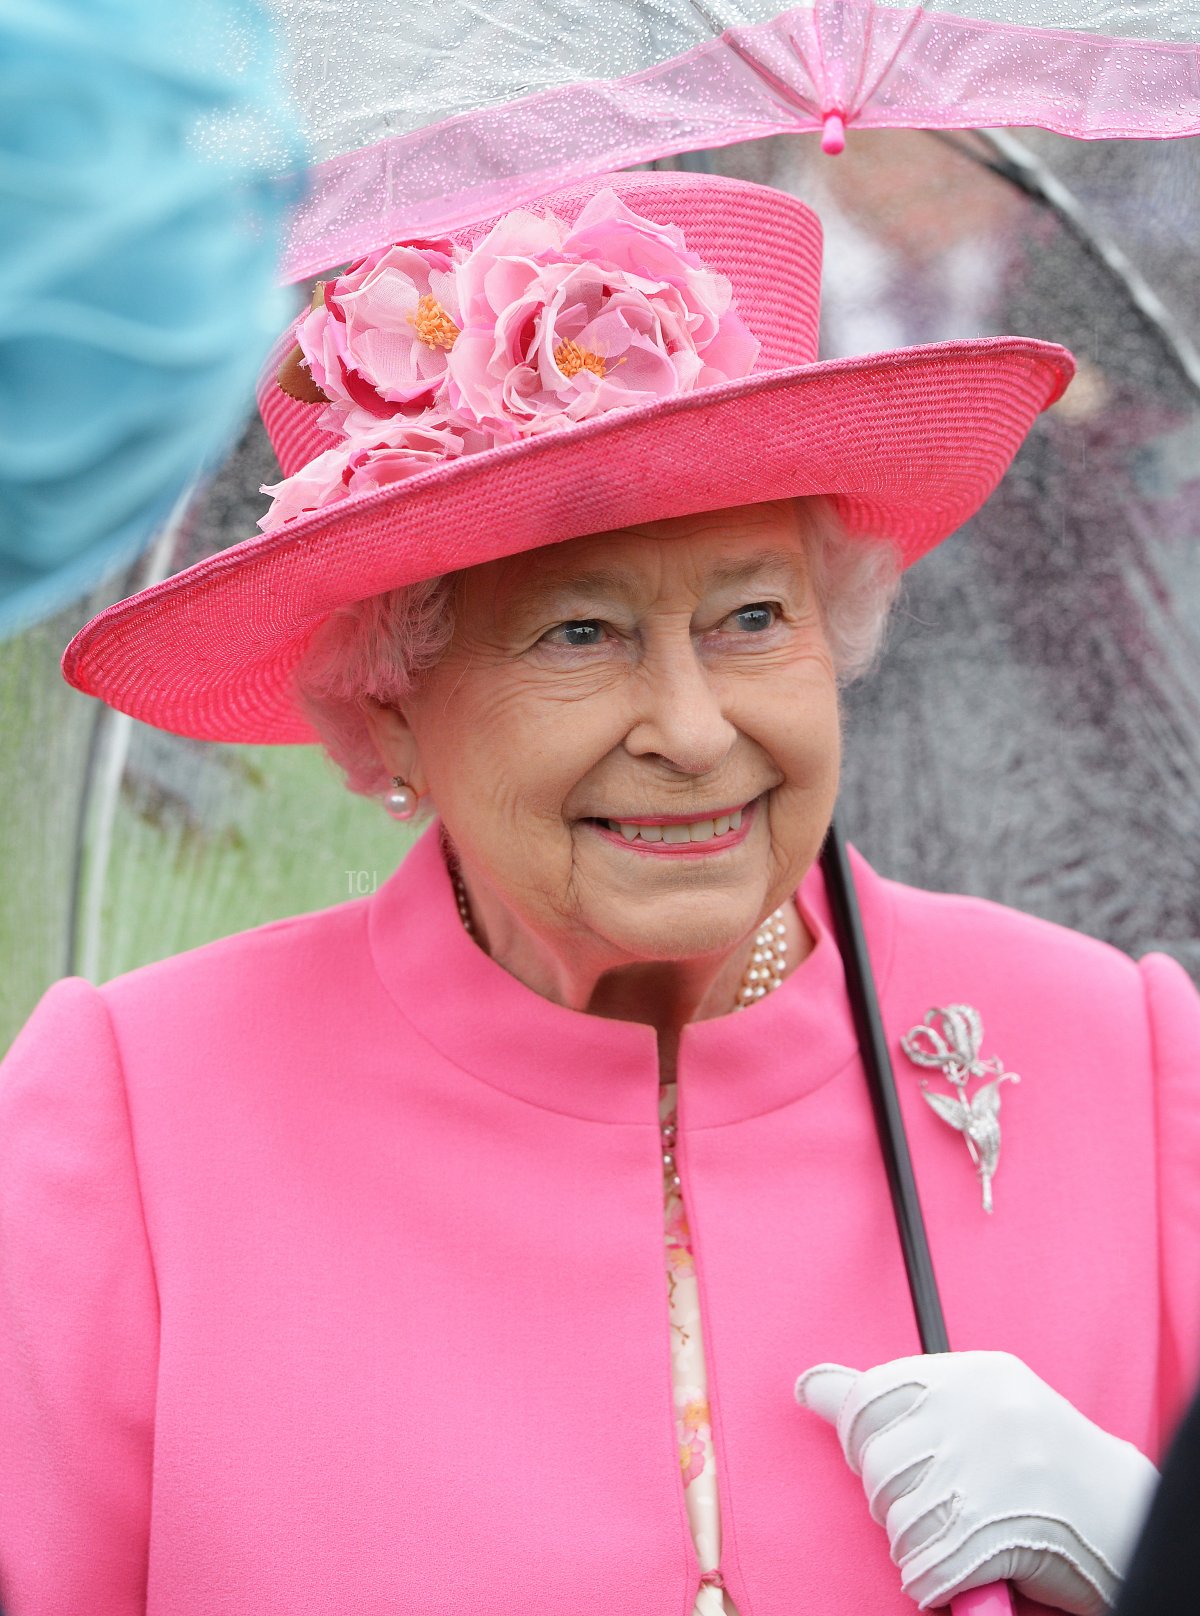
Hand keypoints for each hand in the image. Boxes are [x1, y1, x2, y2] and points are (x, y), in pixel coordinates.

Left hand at [795, 1351, 1157, 1613]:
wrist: (1120, 1514)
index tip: (884, 1455)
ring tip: (956, 1532)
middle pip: (877, 1465)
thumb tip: (808, 1385)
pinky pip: (921, 1569)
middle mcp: (981, 1413)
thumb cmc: (1033, 1457)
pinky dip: (932, 1583)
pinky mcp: (997, 1532)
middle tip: (936, 1502)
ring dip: (915, 1543)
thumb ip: (893, 1395)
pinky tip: (962, 1568)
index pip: (868, 1398)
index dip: (863, 1438)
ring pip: (895, 1520)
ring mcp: (992, 1471)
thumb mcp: (973, 1401)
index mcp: (972, 1374)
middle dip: (892, 1497)